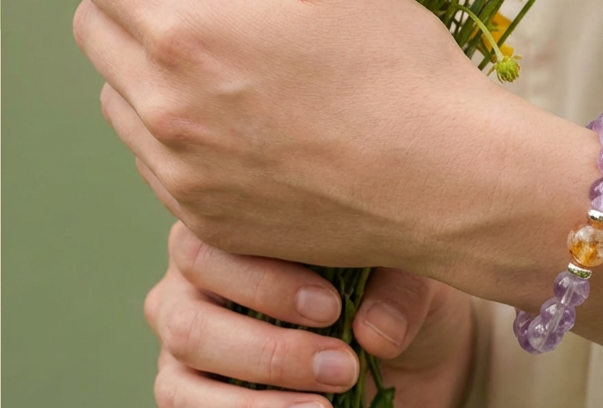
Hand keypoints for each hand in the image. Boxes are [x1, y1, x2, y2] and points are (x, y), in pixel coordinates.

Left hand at [66, 0, 561, 290]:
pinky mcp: (202, 218)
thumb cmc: (396, 65)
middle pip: (92, 27)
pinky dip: (170, 119)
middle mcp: (164, 112)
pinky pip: (149, 154)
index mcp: (186, 35)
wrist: (448, 180)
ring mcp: (179, 175)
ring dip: (142, 57)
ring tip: (220, 50)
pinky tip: (235, 110)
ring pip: (116, 94)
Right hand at [146, 223, 474, 407]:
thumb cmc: (392, 290)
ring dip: (255, 393)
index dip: (267, 278)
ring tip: (326, 406)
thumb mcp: (410, 278)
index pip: (218, 236)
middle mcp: (196, 271)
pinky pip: (183, 403)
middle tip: (342, 365)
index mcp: (240, 222)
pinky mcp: (187, 384)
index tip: (332, 307)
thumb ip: (398, 290)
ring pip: (185, 351)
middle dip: (267, 346)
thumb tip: (373, 331)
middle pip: (191, 306)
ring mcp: (185, 328)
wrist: (405, 349)